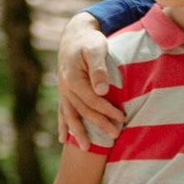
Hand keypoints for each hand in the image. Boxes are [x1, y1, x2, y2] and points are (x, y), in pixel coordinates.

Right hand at [56, 13, 123, 149]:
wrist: (75, 35)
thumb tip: (102, 90)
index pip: (92, 100)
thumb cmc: (90, 41)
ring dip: (78, 132)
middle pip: (82, 111)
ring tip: (86, 149)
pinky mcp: (63, 91)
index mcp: (73, 78)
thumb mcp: (96, 49)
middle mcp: (65, 87)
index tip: (121, 119)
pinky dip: (63, 125)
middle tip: (115, 136)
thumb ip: (99, 69)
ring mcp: (62, 90)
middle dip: (98, 125)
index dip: (106, 111)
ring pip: (69, 115)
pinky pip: (62, 111)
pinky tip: (63, 139)